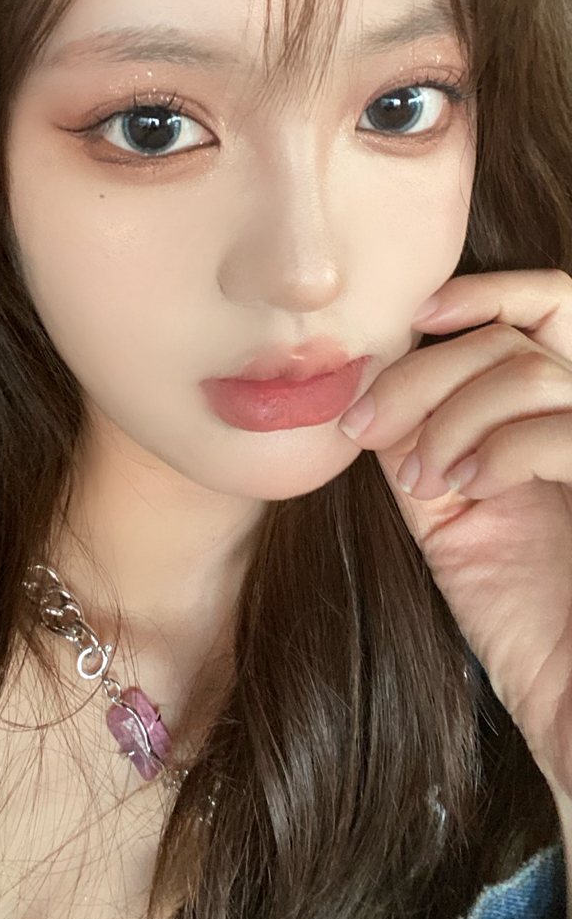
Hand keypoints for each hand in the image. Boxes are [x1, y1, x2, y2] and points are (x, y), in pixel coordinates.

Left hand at [337, 269, 571, 799]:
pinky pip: (558, 431)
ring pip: (528, 372)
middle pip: (518, 335)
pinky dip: (494, 449)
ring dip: (450, 419)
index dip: (484, 295)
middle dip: (426, 370)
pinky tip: (464, 490)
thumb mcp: (457, 520)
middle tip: (367, 424)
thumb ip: (427, 450)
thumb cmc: (529, 622)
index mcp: (562, 422)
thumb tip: (378, 394)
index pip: (546, 310)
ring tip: (426, 480)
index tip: (414, 319)